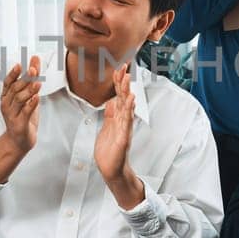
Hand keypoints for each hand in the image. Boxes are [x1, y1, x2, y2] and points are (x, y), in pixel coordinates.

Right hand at [0, 55, 42, 153]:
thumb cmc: (23, 116)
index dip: (13, 73)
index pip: (8, 82)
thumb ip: (32, 77)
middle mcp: (7, 104)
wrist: (19, 141)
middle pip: (15, 89)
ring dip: (29, 90)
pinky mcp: (20, 124)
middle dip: (25, 79)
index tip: (20, 65)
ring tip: (38, 83)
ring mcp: (12, 115)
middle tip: (33, 70)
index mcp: (6, 96)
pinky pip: (25, 113)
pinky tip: (37, 98)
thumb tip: (35, 58)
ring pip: (19, 100)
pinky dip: (31, 105)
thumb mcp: (28, 95)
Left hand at [94, 65, 144, 208]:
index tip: (119, 68)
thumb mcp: (107, 128)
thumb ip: (110, 115)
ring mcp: (125, 128)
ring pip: (127, 106)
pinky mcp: (124, 137)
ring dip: (127, 92)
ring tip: (127, 78)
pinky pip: (127, 122)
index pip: (118, 96)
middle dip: (123, 82)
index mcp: (118, 117)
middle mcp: (123, 120)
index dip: (118, 82)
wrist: (111, 169)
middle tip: (124, 67)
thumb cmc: (109, 151)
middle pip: (124, 97)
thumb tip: (111, 101)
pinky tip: (131, 100)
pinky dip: (129, 110)